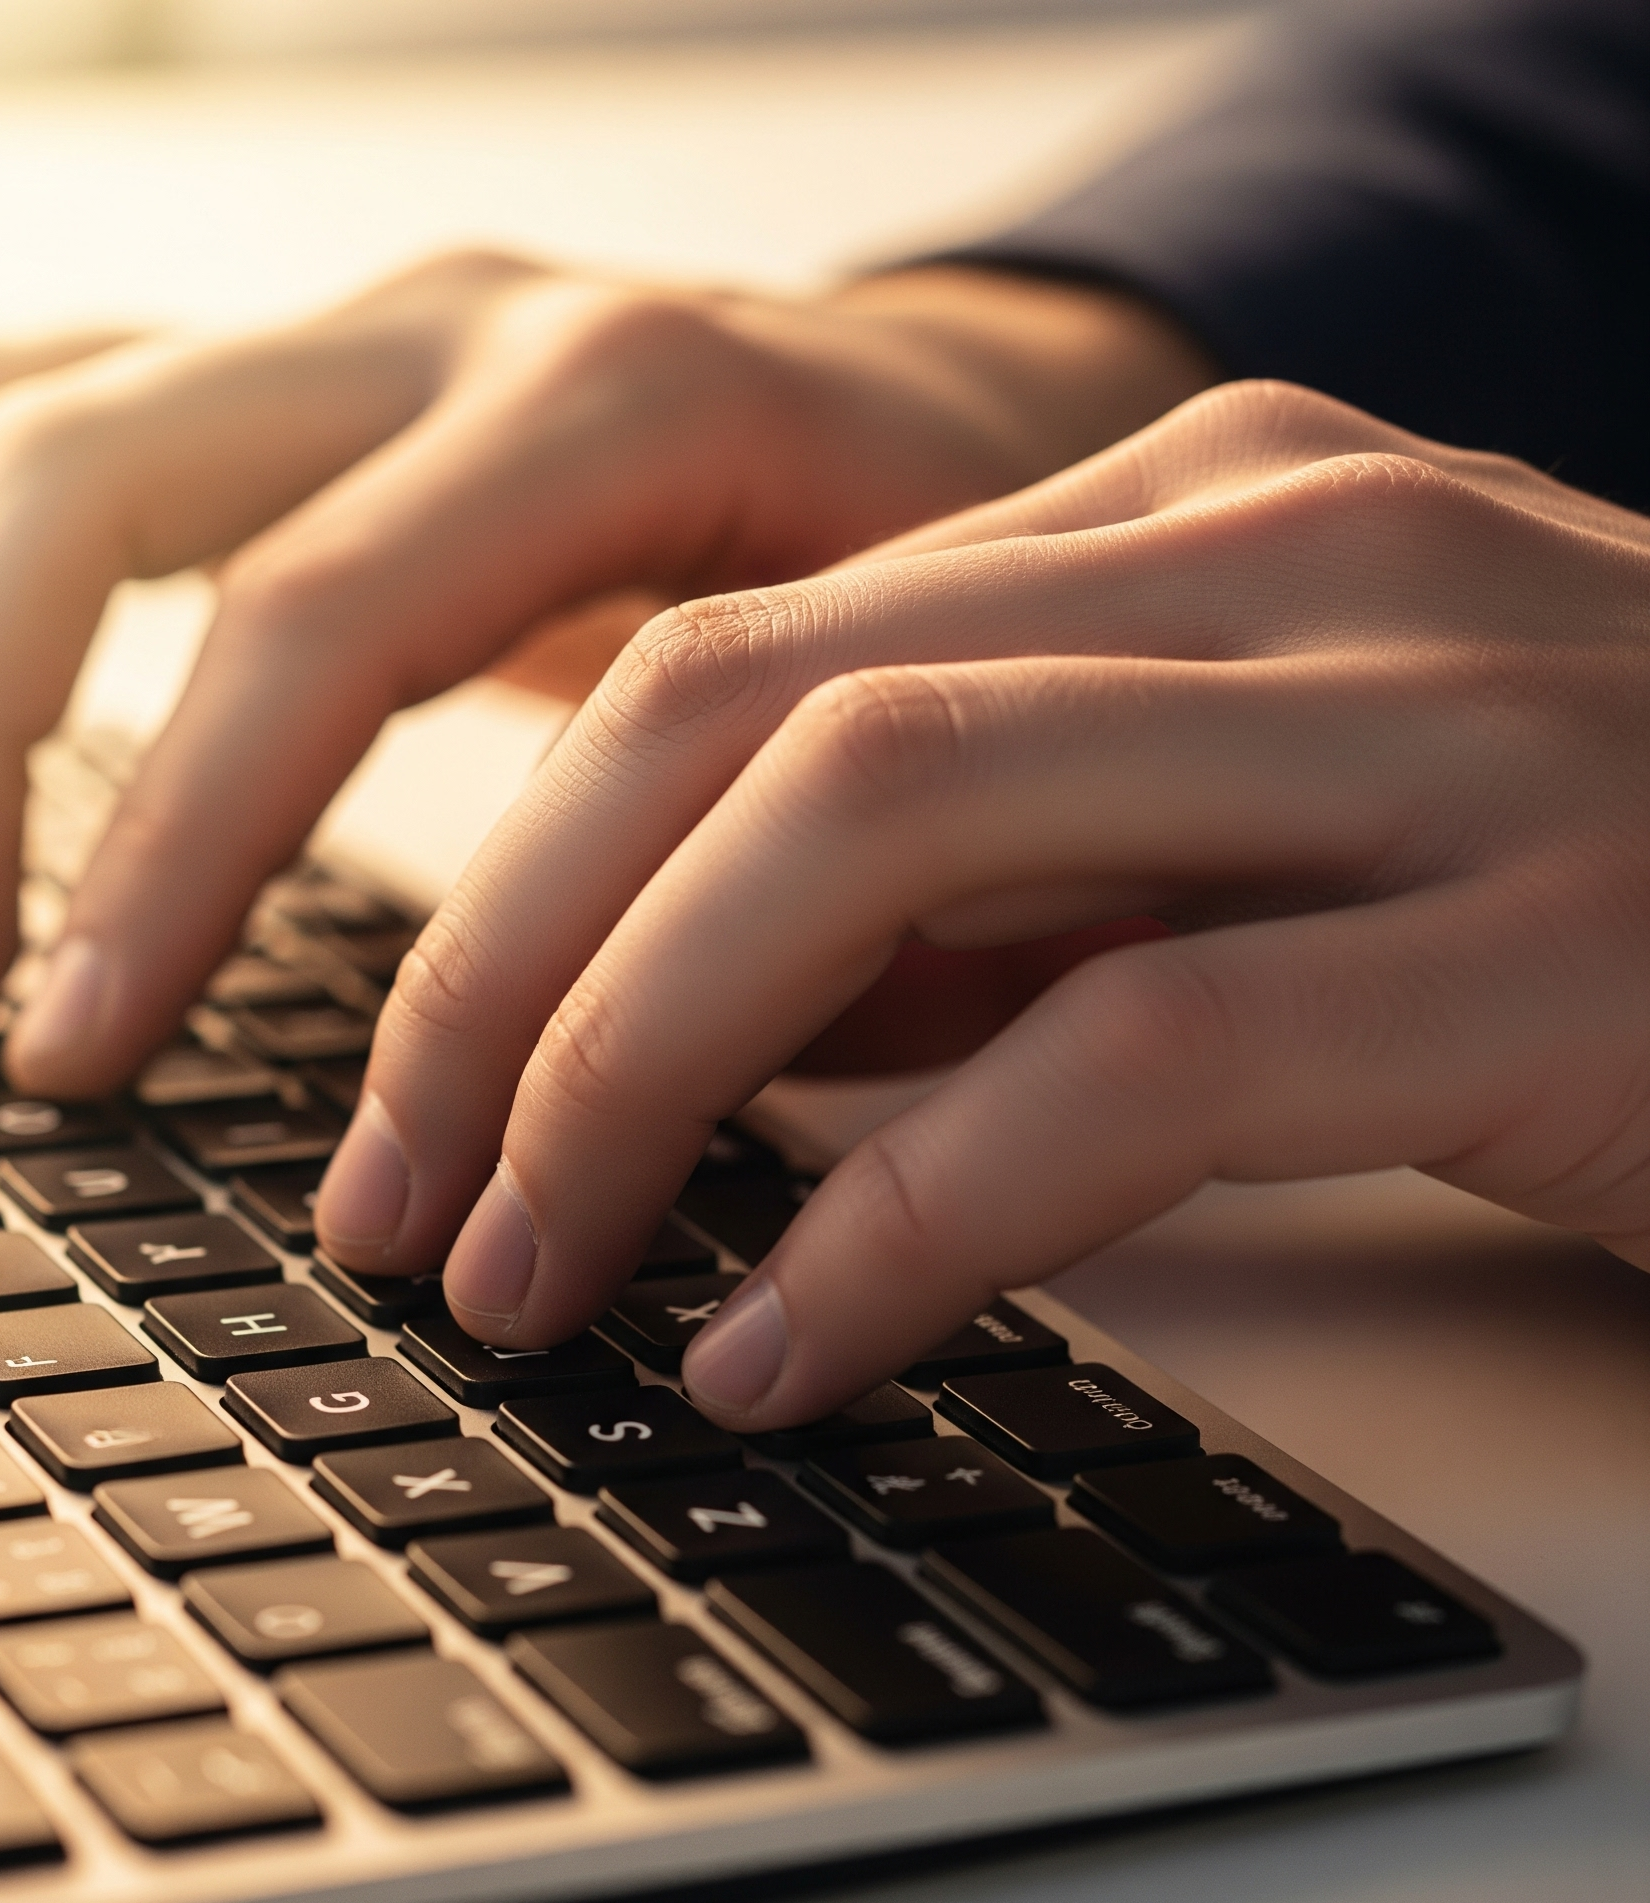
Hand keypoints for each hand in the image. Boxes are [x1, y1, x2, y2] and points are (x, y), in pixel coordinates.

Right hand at [0, 254, 1211, 1087]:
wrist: (979, 416)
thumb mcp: (941, 743)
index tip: (84, 1059)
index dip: (174, 850)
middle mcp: (461, 334)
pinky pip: (39, 424)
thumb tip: (601, 1155)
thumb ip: (798, 909)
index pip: (317, 616)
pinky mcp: (309, 387)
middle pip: (93, 477)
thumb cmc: (974, 605)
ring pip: (14, 424)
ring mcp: (364, 337)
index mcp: (627, 404)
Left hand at [320, 380, 1649, 1427]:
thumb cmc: (1585, 907)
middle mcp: (1288, 565)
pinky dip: (904, 1216)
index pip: (732, 656)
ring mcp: (1431, 726)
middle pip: (752, 716)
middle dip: (516, 973)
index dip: (513, 888)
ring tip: (527, 1272)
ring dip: (643, 1070)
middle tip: (406, 1194)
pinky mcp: (1553, 941)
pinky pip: (1130, 1051)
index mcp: (1186, 520)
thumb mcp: (1233, 856)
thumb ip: (992, 907)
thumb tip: (706, 1036)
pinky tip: (779, 1347)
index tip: (408, 1093)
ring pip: (889, 826)